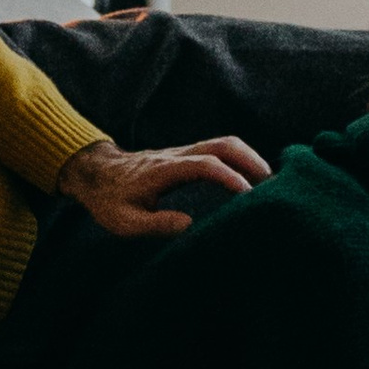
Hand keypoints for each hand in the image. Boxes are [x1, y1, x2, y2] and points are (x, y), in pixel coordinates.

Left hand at [58, 132, 270, 235]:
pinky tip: (251, 176)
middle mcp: (177, 155)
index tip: (249, 194)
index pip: (205, 165)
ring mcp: (183, 152)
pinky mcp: (186, 155)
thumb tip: (189, 225)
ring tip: (269, 181)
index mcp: (164, 170)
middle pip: (222, 144)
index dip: (229, 177)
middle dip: (250, 160)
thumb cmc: (109, 200)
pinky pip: (218, 150)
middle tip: (272, 183)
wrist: (96, 173)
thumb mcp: (124, 221)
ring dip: (249, 157)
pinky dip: (240, 158)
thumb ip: (155, 223)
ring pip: (223, 143)